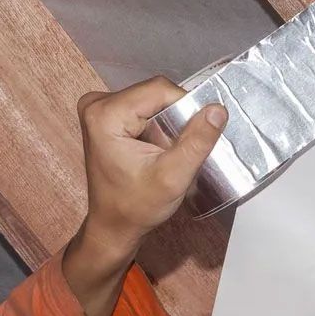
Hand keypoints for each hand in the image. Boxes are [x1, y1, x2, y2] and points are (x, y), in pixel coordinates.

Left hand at [63, 77, 226, 315]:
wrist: (113, 226)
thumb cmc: (136, 206)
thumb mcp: (173, 177)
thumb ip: (196, 142)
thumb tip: (218, 108)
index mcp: (105, 114)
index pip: (161, 90)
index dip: (185, 109)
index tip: (190, 139)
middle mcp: (96, 103)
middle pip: (156, 92)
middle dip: (174, 117)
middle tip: (175, 150)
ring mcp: (98, 108)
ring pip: (153, 98)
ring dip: (167, 121)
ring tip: (166, 151)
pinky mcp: (104, 114)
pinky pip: (144, 105)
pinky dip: (157, 123)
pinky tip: (156, 147)